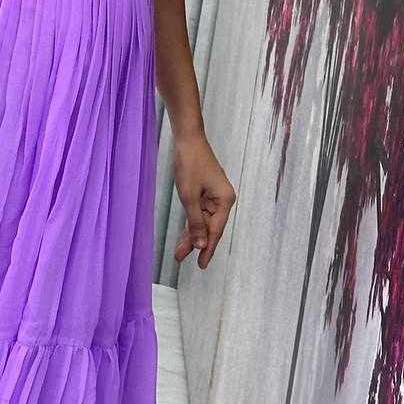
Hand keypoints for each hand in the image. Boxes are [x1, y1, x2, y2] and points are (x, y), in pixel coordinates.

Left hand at [172, 133, 236, 268]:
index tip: (201, 265)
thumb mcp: (190, 196)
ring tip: (178, 252)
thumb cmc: (190, 164)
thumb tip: (201, 244)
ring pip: (203, 221)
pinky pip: (199, 211)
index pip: (215, 230)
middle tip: (180, 258)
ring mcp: (214, 195)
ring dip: (191, 234)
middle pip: (209, 227)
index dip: (207, 248)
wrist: (187, 138)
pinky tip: (184, 235)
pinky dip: (191, 221)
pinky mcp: (206, 191)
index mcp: (225, 200)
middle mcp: (223, 199)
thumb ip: (196, 222)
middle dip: (195, 243)